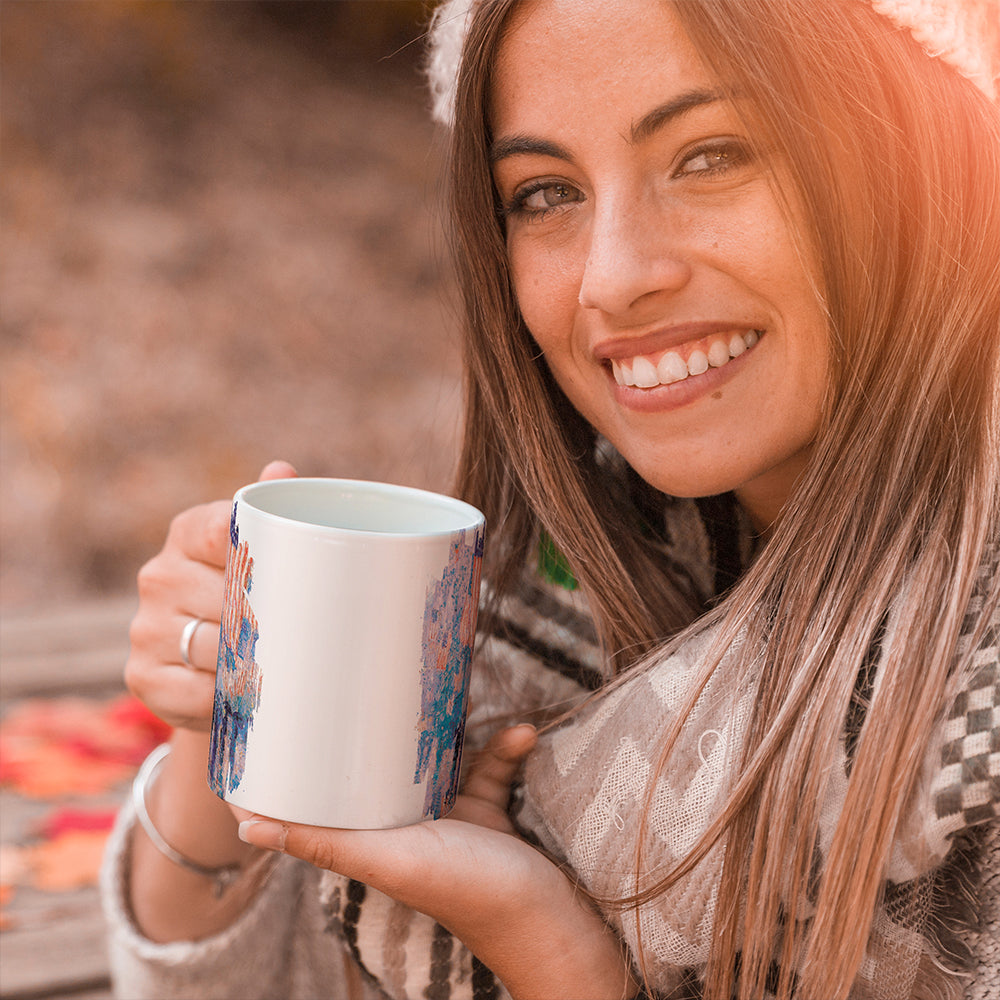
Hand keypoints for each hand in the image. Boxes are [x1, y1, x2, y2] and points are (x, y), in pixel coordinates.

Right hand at [125, 460, 295, 730]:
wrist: (215, 663)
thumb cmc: (252, 594)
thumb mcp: (264, 552)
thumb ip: (275, 514)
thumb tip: (281, 469)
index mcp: (190, 532)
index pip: (226, 531)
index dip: (263, 554)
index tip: (292, 573)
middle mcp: (160, 574)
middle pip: (229, 595)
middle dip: (269, 618)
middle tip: (304, 632)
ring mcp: (145, 626)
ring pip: (215, 647)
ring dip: (251, 662)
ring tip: (281, 665)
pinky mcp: (141, 676)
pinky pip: (194, 693)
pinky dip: (226, 700)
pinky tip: (245, 696)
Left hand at [238, 725, 638, 999]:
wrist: (547, 919)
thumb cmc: (465, 891)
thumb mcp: (391, 861)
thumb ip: (327, 842)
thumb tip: (246, 826)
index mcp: (374, 839)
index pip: (325, 800)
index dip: (303, 765)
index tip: (286, 718)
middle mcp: (404, 826)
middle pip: (380, 769)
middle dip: (382, 729)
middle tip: (376, 680)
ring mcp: (447, 816)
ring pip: (439, 758)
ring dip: (453, 730)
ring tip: (456, 691)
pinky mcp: (485, 809)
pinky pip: (490, 766)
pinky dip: (505, 749)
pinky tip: (522, 733)